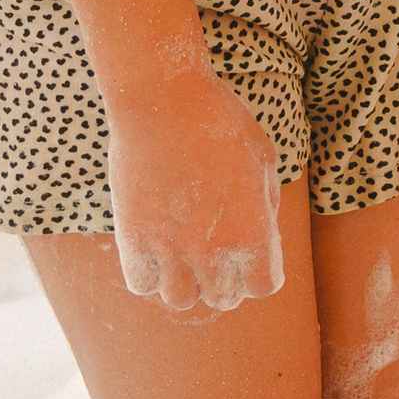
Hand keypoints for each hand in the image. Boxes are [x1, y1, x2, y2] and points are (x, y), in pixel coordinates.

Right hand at [108, 67, 285, 313]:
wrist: (166, 100)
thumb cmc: (221, 122)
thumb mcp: (263, 159)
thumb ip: (265, 206)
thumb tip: (261, 234)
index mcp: (253, 231)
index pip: (263, 286)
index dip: (259, 273)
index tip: (251, 254)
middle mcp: (213, 250)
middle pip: (223, 298)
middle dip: (225, 279)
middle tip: (217, 251)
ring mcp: (170, 248)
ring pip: (181, 299)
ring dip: (187, 281)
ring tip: (185, 252)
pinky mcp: (134, 239)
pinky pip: (143, 285)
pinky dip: (150, 274)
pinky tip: (156, 248)